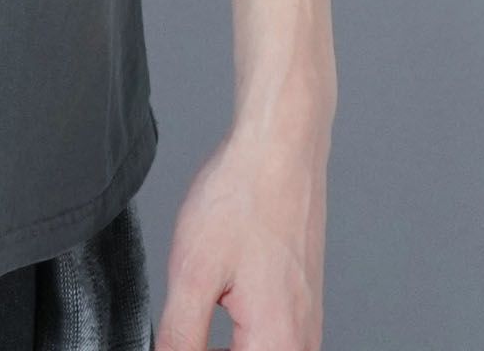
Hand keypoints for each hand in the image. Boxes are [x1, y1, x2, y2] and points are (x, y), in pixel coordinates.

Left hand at [154, 120, 326, 350]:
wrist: (279, 152)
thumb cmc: (242, 200)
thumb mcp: (193, 273)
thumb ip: (180, 335)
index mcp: (276, 344)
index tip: (176, 336)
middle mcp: (301, 342)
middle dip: (210, 348)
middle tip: (180, 328)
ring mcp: (306, 324)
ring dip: (227, 345)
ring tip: (197, 319)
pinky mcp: (302, 305)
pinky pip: (275, 340)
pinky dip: (244, 338)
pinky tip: (220, 308)